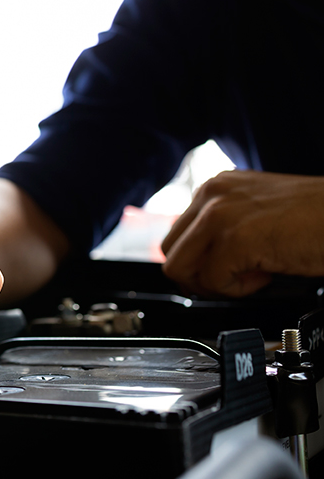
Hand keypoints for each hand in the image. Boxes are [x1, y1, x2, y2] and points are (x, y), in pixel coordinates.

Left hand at [161, 170, 323, 296]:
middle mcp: (211, 195)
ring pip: (179, 270)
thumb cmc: (313, 221)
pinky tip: (266, 274)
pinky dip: (239, 290)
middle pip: (170, 254)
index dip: (197, 263)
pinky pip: (212, 282)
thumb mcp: (254, 215)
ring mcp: (219, 215)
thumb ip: (220, 229)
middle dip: (199, 276)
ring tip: (251, 274)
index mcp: (214, 188)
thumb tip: (194, 263)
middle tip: (235, 277)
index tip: (225, 268)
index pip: (175, 237)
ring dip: (214, 284)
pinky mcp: (235, 238)